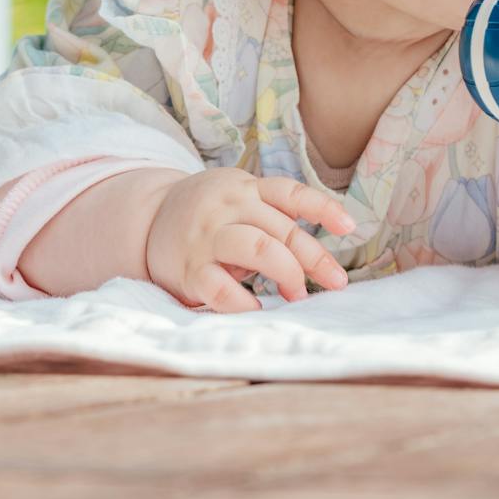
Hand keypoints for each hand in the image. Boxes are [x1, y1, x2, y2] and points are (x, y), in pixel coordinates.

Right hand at [143, 168, 356, 312]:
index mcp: (245, 189)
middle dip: (314, 259)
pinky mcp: (189, 269)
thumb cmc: (210, 216)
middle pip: (281, 230)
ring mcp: (206, 237)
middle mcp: (227, 207)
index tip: (350, 227)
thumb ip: (272, 218)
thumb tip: (319, 258)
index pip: (290, 193)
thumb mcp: (238, 200)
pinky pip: (221, 288)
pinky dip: (244, 302)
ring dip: (287, 274)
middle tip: (335, 283)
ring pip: (257, 249)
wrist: (147, 219)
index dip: (323, 208)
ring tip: (297, 296)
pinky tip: (258, 310)